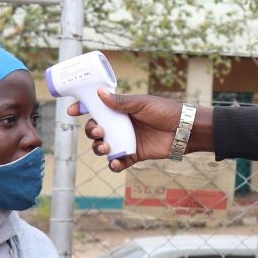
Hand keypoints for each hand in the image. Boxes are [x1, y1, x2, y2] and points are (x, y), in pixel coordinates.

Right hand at [70, 90, 206, 172]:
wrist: (185, 130)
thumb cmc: (166, 111)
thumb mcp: (142, 103)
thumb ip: (121, 101)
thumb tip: (99, 92)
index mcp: (121, 109)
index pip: (98, 108)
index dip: (83, 109)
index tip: (72, 111)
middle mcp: (121, 125)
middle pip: (96, 129)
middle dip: (91, 131)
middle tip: (98, 131)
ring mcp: (126, 140)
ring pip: (103, 146)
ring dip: (98, 148)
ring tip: (106, 147)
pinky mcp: (134, 155)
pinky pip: (118, 162)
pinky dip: (113, 164)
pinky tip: (115, 163)